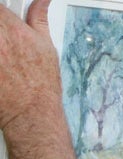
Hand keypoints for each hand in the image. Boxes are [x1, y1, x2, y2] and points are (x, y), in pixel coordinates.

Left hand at [0, 0, 61, 133]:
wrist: (32, 112)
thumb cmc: (41, 82)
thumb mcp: (46, 46)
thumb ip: (39, 17)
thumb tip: (43, 1)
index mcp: (13, 29)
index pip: (0, 8)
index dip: (2, 13)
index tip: (4, 18)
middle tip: (4, 43)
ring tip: (3, 57)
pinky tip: (1, 67)